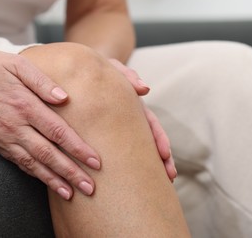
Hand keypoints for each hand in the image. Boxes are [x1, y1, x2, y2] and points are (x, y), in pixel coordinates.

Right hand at [0, 50, 100, 199]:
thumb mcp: (18, 64)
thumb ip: (42, 81)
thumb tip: (64, 98)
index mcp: (25, 105)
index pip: (58, 132)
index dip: (78, 149)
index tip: (96, 162)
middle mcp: (15, 126)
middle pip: (48, 154)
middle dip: (71, 173)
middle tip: (90, 187)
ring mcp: (4, 137)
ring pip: (33, 164)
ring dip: (53, 180)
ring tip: (71, 193)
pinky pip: (19, 162)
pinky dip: (34, 174)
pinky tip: (47, 182)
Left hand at [109, 59, 176, 180]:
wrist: (82, 73)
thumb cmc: (99, 71)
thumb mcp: (113, 69)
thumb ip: (128, 75)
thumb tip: (145, 90)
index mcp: (133, 106)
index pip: (150, 125)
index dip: (159, 140)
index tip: (165, 156)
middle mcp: (130, 119)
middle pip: (150, 140)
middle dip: (162, 158)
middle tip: (169, 176)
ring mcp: (120, 126)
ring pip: (137, 147)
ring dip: (150, 164)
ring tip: (162, 181)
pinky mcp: (106, 132)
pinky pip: (119, 149)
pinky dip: (129, 163)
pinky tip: (130, 179)